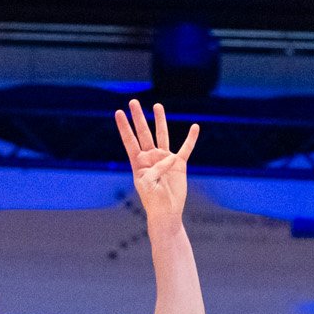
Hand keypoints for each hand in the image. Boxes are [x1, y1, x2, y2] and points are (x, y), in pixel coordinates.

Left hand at [115, 98, 198, 223]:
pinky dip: (191, 138)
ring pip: (162, 135)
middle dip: (138, 117)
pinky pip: (186, 148)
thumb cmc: (153, 200)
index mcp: (138, 162)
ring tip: (157, 105)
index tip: (119, 113)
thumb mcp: (148, 183)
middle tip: (133, 102)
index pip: (130, 140)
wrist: (167, 212)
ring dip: (160, 120)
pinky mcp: (179, 164)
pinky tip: (195, 127)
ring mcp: (165, 159)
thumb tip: (171, 158)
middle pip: (144, 132)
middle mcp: (151, 157)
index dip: (124, 127)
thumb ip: (156, 168)